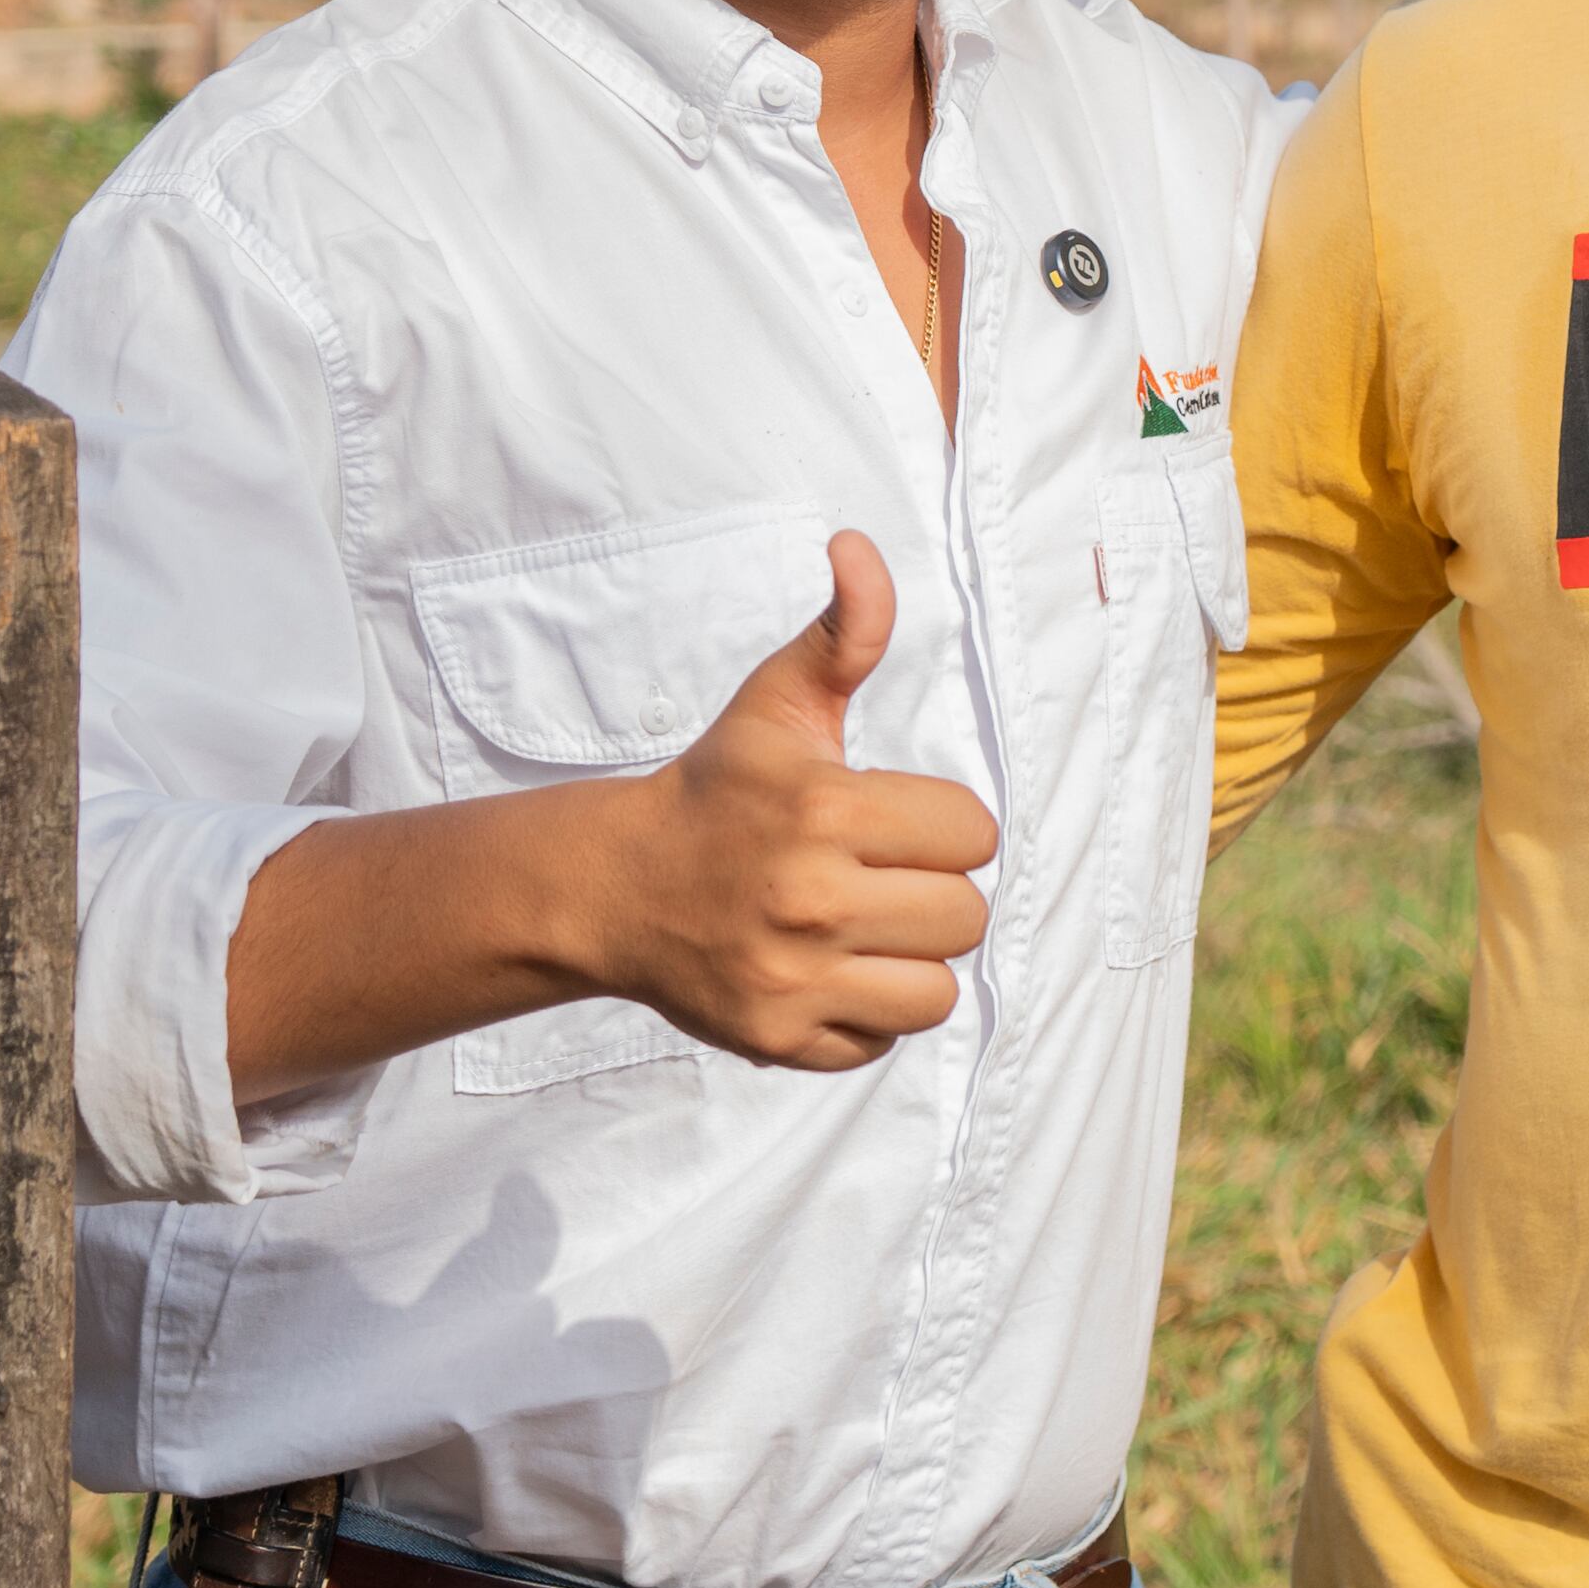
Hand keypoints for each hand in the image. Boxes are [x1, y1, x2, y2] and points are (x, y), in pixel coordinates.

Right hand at [581, 531, 998, 1070]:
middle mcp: (811, 898)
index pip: (973, 834)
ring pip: (937, 990)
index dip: (942, 826)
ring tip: (862, 929)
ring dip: (910, 960)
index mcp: (827, 810)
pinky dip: (866, 1014)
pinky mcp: (777, 1037)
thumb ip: (844, 631)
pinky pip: (883, 1040)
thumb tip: (858, 547)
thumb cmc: (718, 790)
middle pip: (966, 916)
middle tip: (876, 877)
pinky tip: (827, 971)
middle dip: (930, 893)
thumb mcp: (778, 701)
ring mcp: (793, 976)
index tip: (892, 822)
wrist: (615, 886)